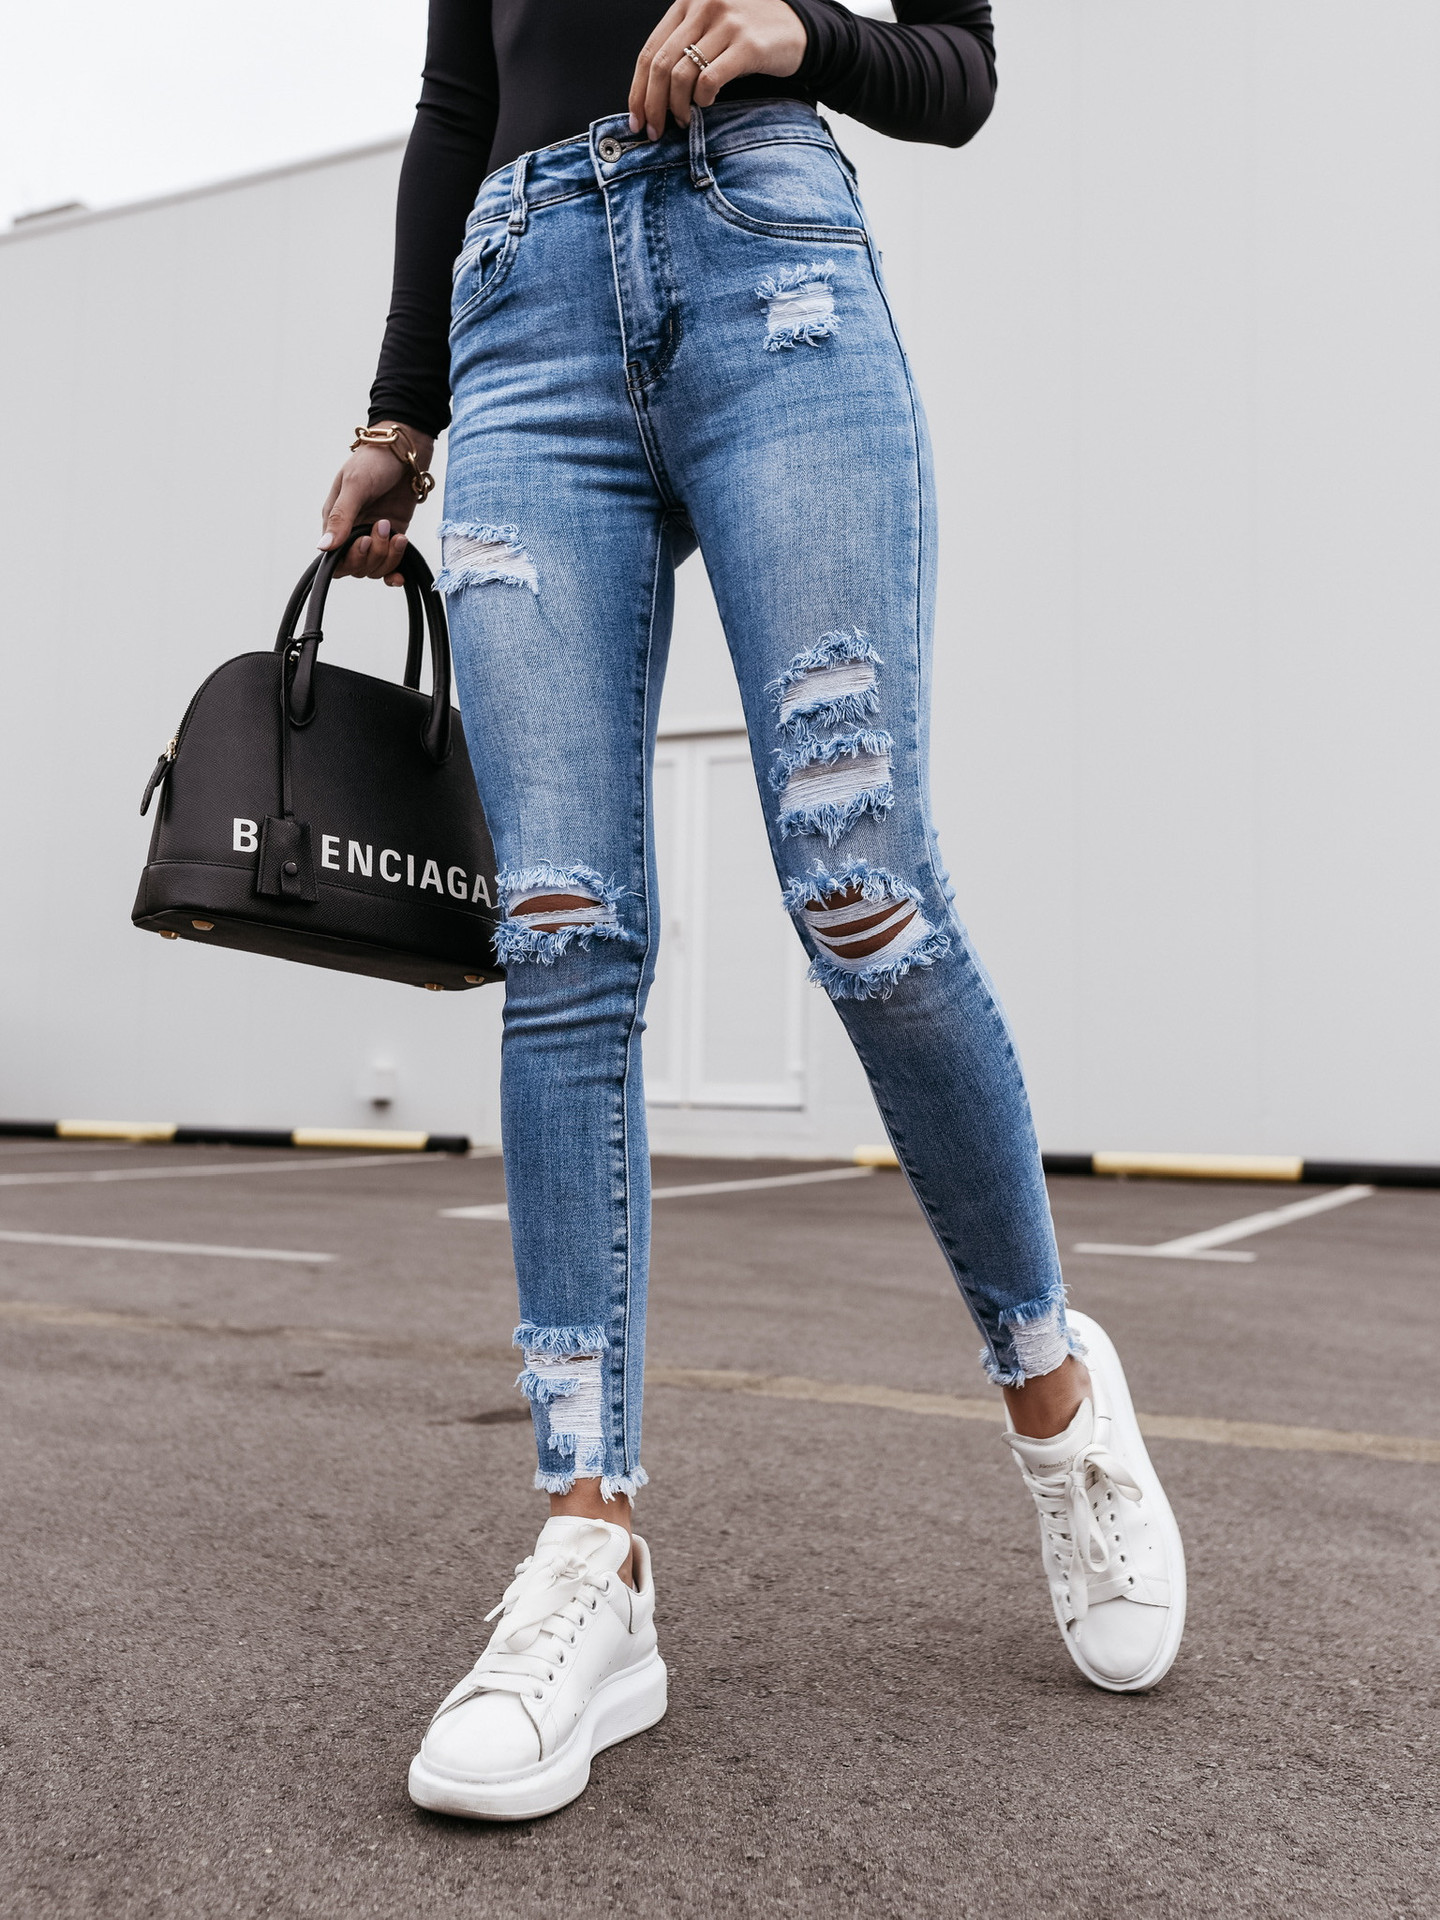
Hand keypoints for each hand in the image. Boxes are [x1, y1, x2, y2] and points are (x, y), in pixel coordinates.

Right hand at [318, 422, 435, 583]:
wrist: (405, 450)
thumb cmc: (374, 461)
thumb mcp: (355, 485)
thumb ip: (340, 517)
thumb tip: (323, 547)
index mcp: (334, 520)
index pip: (334, 559)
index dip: (350, 558)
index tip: (366, 540)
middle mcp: (352, 532)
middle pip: (356, 567)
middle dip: (372, 555)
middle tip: (383, 525)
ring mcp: (374, 535)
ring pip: (375, 567)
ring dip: (388, 556)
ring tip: (395, 531)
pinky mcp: (394, 536)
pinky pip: (390, 564)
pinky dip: (395, 572)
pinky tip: (401, 574)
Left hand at [629, 0, 805, 140]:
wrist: (798, 29)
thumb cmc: (749, 36)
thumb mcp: (710, 30)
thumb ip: (682, 46)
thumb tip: (649, 94)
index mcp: (687, 2)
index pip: (650, 51)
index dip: (638, 90)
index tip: (636, 119)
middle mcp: (703, 5)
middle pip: (660, 66)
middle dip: (652, 106)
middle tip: (654, 132)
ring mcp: (725, 22)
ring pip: (681, 76)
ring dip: (677, 108)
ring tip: (684, 121)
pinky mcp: (747, 44)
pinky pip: (709, 80)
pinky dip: (702, 100)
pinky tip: (707, 105)